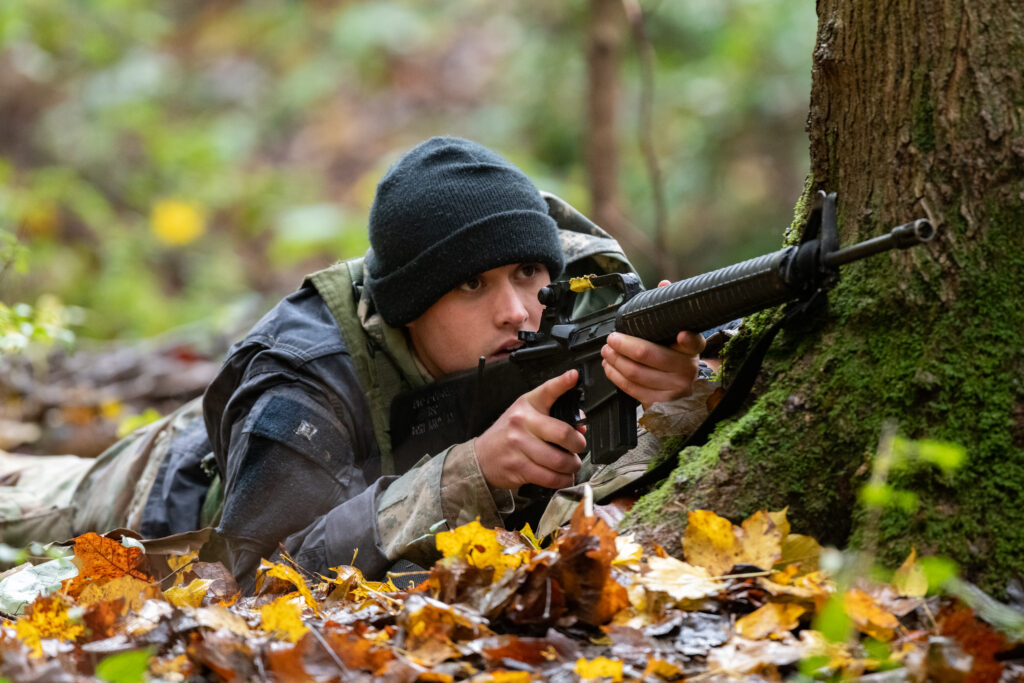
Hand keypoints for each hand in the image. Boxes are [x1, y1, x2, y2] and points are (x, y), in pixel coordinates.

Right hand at [474, 369, 586, 489]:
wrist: (481, 456)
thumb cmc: (508, 434)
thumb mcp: (525, 415)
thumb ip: (552, 416)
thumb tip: (580, 427)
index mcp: (526, 405)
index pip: (547, 391)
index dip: (562, 383)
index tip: (573, 376)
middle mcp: (522, 423)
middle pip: (563, 434)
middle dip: (578, 444)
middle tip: (579, 447)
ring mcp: (519, 446)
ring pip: (559, 460)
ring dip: (572, 466)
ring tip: (571, 465)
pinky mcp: (518, 468)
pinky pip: (549, 477)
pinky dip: (562, 480)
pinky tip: (563, 476)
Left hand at [601, 280, 704, 408]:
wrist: (684, 380)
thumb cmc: (675, 349)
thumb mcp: (676, 328)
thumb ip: (668, 308)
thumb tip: (663, 284)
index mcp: (693, 347)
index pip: (693, 341)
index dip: (687, 338)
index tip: (680, 333)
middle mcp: (687, 369)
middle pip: (650, 356)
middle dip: (624, 346)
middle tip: (611, 339)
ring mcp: (675, 388)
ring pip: (637, 374)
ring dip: (616, 362)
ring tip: (606, 351)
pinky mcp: (661, 401)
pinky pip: (633, 391)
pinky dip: (617, 378)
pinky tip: (609, 367)